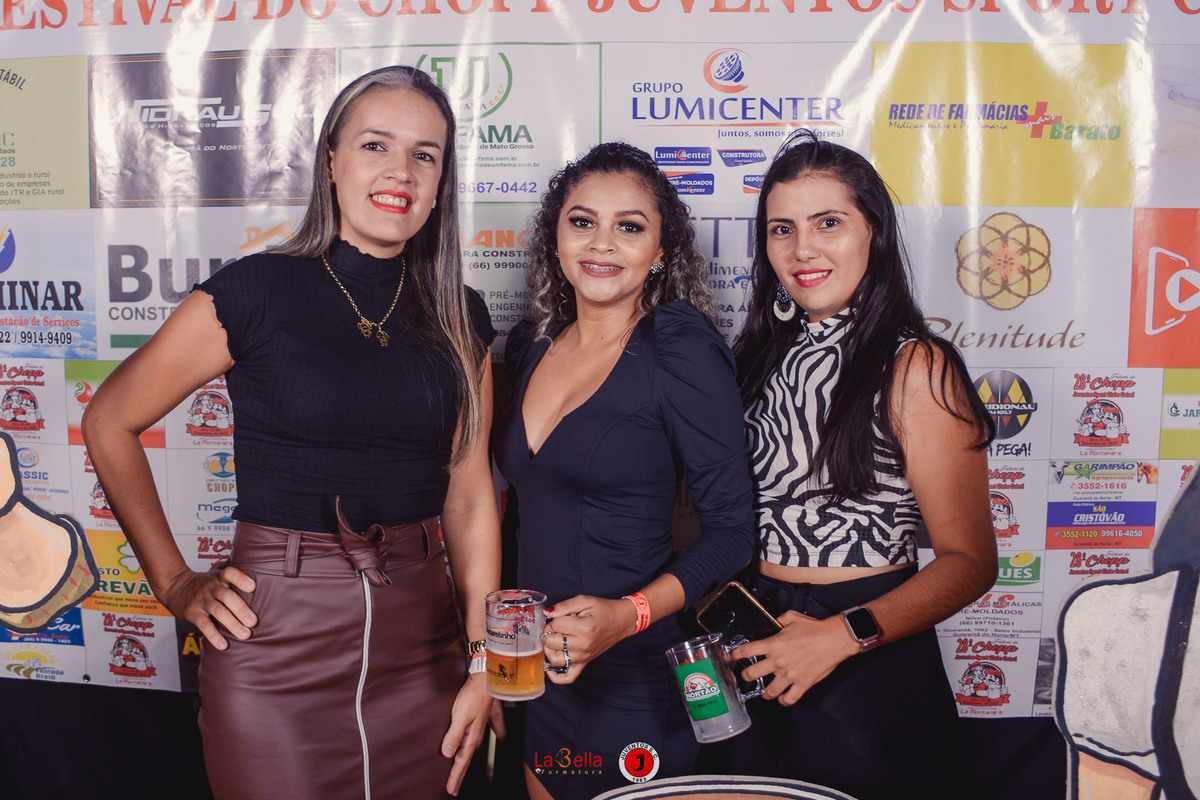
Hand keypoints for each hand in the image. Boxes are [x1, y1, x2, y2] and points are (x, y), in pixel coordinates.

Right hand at [156, 566, 256, 649]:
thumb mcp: (216, 573)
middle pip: (227, 596)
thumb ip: (233, 573)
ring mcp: (202, 601)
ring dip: (232, 624)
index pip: (230, 573)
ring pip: (218, 612)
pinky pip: (204, 625)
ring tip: (245, 635)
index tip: (252, 587)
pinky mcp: (194, 614)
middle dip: (241, 609)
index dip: (241, 579)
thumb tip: (258, 568)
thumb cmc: (203, 582)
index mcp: (219, 577)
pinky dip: (214, 636)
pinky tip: (224, 645)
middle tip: (253, 622)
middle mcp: (211, 588)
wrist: (174, 587)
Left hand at [441, 673, 495, 795]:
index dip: (455, 776)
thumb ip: (454, 734)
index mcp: (472, 736)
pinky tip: (492, 743)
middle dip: (460, 773)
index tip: (451, 790)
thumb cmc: (473, 695)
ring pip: (473, 748)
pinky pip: (485, 734)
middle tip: (454, 788)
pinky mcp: (482, 717)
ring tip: (463, 770)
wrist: (487, 677)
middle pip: (467, 758)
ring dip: (467, 760)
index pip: (461, 761)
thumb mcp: (460, 715)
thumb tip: (447, 754)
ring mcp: (481, 725)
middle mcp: (477, 734)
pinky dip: (484, 743)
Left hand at [542, 595, 636, 683]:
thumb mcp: (585, 601)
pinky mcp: (584, 662)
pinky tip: (550, 669)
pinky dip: (557, 677)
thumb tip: (547, 612)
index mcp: (584, 628)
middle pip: (551, 642)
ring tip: (555, 639)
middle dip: (550, 630)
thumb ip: (564, 605)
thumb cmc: (604, 610)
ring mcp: (583, 656)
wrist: (621, 621)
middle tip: (558, 624)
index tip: (562, 615)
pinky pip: (568, 677)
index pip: (555, 625)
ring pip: (554, 659)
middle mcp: (583, 645)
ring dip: (549, 648)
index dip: (555, 618)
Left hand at [728, 610, 857, 705]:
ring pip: (768, 692)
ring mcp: (789, 675)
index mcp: (773, 644)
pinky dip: (784, 701)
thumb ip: (779, 620)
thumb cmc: (815, 628)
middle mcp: (778, 661)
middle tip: (746, 676)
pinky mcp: (802, 684)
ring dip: (765, 693)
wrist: (835, 639)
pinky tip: (783, 698)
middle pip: (751, 674)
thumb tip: (774, 622)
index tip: (730, 658)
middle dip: (745, 676)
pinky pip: (789, 699)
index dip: (734, 655)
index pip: (745, 651)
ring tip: (765, 692)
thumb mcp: (792, 618)